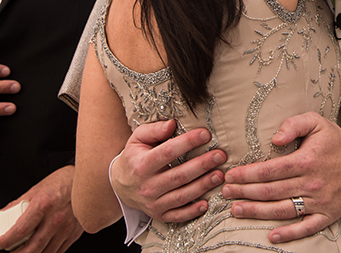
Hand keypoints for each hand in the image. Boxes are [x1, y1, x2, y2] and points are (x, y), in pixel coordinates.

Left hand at [0, 166, 81, 252]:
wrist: (87, 180)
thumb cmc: (62, 182)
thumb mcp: (35, 190)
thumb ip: (16, 205)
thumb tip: (0, 214)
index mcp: (44, 205)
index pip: (20, 230)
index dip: (6, 241)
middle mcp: (56, 218)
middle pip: (32, 248)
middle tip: (8, 252)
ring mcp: (67, 228)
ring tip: (23, 251)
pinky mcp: (74, 234)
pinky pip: (58, 251)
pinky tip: (39, 249)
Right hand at [110, 119, 226, 222]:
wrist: (120, 185)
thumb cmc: (135, 157)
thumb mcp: (137, 139)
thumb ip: (154, 130)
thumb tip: (172, 124)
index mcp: (142, 165)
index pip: (167, 152)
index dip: (187, 143)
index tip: (206, 134)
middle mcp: (147, 186)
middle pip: (178, 176)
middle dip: (202, 165)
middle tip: (220, 155)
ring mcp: (153, 203)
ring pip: (181, 196)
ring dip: (202, 186)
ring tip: (220, 175)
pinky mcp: (159, 215)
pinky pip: (178, 216)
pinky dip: (192, 211)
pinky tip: (206, 203)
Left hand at [222, 113, 340, 243]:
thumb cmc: (336, 142)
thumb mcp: (316, 122)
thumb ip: (294, 124)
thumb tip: (274, 137)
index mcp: (305, 161)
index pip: (268, 171)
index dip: (246, 174)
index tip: (230, 175)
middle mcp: (310, 183)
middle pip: (269, 191)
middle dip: (244, 192)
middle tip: (226, 192)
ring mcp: (318, 201)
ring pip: (281, 210)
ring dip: (256, 211)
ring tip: (237, 209)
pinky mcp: (326, 215)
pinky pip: (305, 227)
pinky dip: (288, 234)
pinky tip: (271, 236)